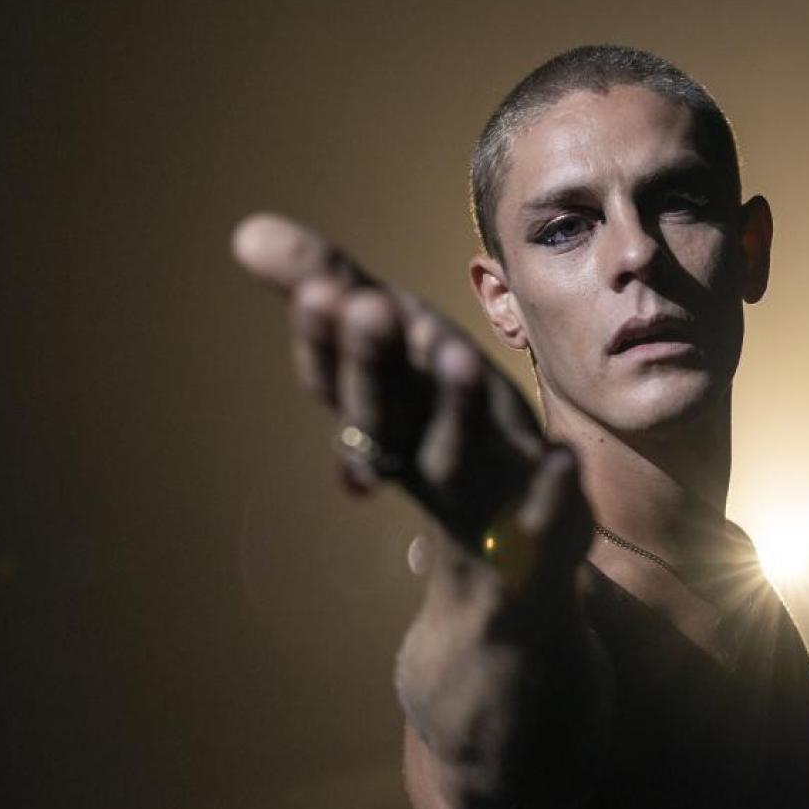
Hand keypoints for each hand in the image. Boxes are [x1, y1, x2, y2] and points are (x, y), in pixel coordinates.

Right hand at [230, 213, 590, 598]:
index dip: (326, 342)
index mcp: (384, 418)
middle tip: (366, 305)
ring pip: (458, 455)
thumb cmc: (446, 439)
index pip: (339, 381)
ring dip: (454, 408)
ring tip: (456, 351)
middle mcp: (420, 456)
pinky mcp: (540, 529)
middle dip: (374, 364)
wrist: (500, 578)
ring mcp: (480, 497)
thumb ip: (334, 292)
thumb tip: (247, 231)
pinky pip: (543, 511)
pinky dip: (549, 486)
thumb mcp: (400, 360)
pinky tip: (561, 455)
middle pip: (387, 413)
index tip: (319, 290)